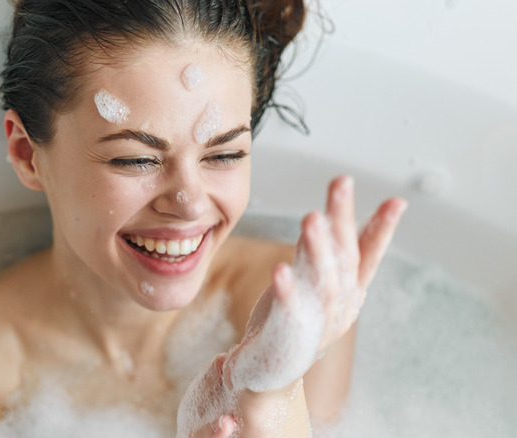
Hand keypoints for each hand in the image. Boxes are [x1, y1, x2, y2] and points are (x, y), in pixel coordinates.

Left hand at [227, 175, 406, 392]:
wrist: (266, 373)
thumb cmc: (288, 322)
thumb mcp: (309, 284)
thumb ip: (317, 254)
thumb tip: (326, 215)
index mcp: (347, 293)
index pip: (367, 256)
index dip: (382, 230)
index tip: (397, 202)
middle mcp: (339, 307)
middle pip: (345, 259)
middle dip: (344, 220)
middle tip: (342, 183)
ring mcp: (317, 324)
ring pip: (324, 282)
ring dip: (319, 249)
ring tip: (313, 219)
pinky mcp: (289, 336)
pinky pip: (291, 310)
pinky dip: (288, 290)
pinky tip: (281, 270)